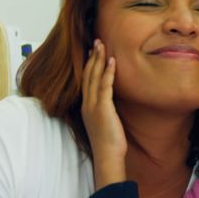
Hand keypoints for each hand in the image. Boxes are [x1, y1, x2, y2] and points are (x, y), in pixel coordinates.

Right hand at [81, 39, 126, 188]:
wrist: (107, 156)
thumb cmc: (109, 142)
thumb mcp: (105, 121)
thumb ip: (105, 109)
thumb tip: (111, 102)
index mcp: (87, 106)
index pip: (86, 80)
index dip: (89, 64)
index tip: (92, 52)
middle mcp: (87, 104)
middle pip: (87, 74)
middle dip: (92, 57)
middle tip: (96, 41)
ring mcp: (93, 105)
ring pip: (94, 77)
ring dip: (98, 59)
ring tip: (102, 45)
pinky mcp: (102, 108)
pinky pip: (104, 86)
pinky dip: (107, 72)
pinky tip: (112, 61)